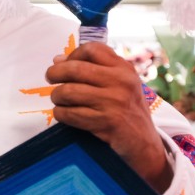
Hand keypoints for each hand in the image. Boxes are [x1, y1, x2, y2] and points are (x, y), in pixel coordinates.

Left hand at [46, 42, 172, 191]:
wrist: (144, 145)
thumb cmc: (125, 111)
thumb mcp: (118, 85)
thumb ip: (93, 70)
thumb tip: (58, 60)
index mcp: (124, 69)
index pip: (92, 49)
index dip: (73, 55)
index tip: (65, 64)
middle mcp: (121, 82)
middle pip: (75, 68)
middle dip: (55, 73)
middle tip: (50, 79)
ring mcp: (115, 102)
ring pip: (68, 91)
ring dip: (57, 97)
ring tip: (59, 100)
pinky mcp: (107, 122)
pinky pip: (69, 113)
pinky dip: (61, 114)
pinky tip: (65, 114)